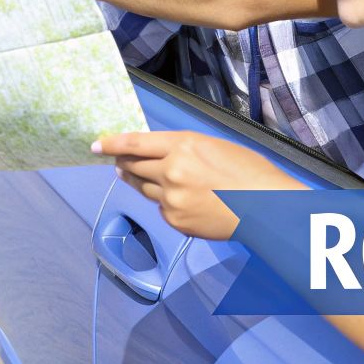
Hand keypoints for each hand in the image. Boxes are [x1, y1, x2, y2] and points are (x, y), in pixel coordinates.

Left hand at [91, 131, 304, 239]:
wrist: (265, 207)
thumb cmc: (247, 171)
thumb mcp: (212, 146)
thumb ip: (181, 148)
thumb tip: (157, 153)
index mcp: (183, 145)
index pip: (135, 143)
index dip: (112, 144)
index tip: (97, 145)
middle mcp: (171, 171)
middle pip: (133, 166)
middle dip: (123, 163)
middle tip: (117, 162)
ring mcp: (171, 198)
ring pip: (143, 188)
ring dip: (137, 181)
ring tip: (137, 177)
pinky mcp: (175, 221)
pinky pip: (160, 208)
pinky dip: (163, 202)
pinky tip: (177, 199)